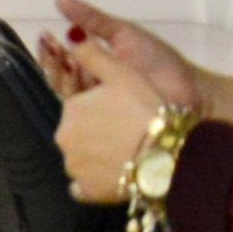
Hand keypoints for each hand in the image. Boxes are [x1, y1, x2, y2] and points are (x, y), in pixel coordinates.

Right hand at [39, 0, 207, 110]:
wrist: (191, 91)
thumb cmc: (161, 62)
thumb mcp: (124, 34)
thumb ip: (93, 20)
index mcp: (96, 66)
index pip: (65, 59)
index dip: (53, 48)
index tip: (46, 34)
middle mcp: (92, 88)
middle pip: (62, 75)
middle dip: (53, 59)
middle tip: (50, 43)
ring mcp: (98, 108)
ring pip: (68, 92)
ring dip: (61, 74)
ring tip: (61, 57)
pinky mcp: (104, 125)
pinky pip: (84, 111)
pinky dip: (75, 95)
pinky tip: (74, 81)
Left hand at [53, 39, 169, 204]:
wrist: (168, 155)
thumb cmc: (146, 109)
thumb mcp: (122, 73)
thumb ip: (93, 54)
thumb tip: (70, 39)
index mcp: (70, 109)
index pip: (80, 106)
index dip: (103, 107)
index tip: (125, 111)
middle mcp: (64, 138)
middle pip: (79, 132)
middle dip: (97, 132)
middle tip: (128, 133)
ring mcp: (74, 168)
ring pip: (82, 159)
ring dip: (98, 157)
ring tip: (127, 155)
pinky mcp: (86, 192)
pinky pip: (86, 187)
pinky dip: (95, 182)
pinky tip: (114, 176)